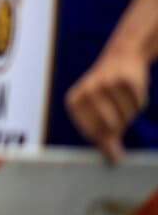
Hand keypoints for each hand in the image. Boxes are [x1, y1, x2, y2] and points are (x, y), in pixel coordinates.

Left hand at [66, 44, 148, 164]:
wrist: (121, 56)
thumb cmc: (106, 91)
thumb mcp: (99, 112)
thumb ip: (104, 136)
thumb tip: (114, 158)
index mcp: (74, 102)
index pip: (93, 133)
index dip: (106, 135)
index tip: (109, 124)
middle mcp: (87, 92)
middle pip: (112, 126)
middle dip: (120, 123)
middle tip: (118, 109)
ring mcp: (106, 85)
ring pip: (127, 115)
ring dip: (130, 111)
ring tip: (122, 96)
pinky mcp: (126, 79)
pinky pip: (139, 104)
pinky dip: (139, 101)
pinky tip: (132, 89)